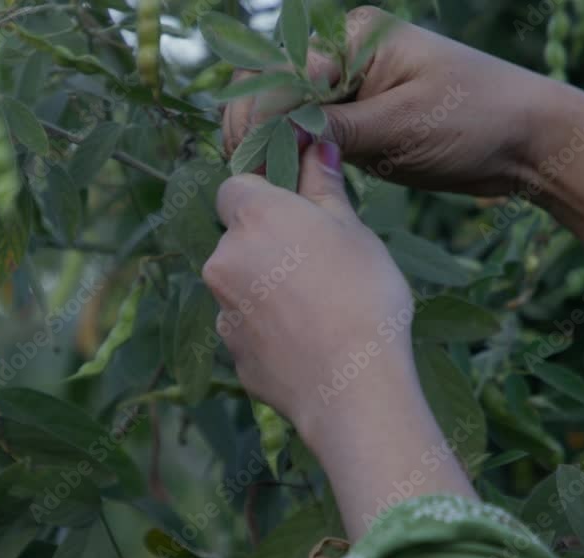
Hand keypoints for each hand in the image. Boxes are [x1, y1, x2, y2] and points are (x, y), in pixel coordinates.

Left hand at [202, 141, 415, 436]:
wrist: (352, 388)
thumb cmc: (362, 294)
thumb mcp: (351, 229)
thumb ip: (323, 185)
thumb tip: (315, 144)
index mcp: (252, 217)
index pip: (235, 187)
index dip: (262, 195)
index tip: (294, 209)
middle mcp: (223, 259)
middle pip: (237, 239)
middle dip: (267, 245)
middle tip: (318, 263)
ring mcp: (221, 310)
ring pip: (240, 285)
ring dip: (266, 288)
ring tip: (318, 308)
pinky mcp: (230, 352)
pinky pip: (247, 328)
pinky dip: (268, 330)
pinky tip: (307, 342)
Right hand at [223, 6, 560, 198]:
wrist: (526, 140)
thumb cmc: (476, 119)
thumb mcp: (404, 125)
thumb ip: (338, 128)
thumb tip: (276, 134)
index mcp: (354, 38)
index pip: (283, 75)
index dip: (260, 118)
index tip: (252, 164)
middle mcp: (341, 56)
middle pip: (269, 87)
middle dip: (252, 128)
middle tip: (248, 176)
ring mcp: (344, 88)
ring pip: (279, 112)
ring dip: (264, 144)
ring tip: (260, 183)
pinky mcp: (351, 120)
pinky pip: (303, 134)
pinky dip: (286, 156)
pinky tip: (279, 181)